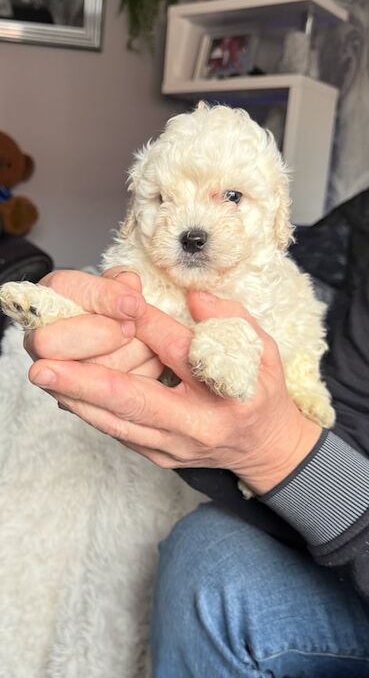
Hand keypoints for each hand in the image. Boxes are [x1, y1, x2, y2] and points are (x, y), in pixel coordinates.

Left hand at [27, 280, 321, 494]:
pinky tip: (68, 392)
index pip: (178, 351)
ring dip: (77, 398)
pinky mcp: (159, 457)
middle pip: (133, 400)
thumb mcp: (264, 350)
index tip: (117, 300)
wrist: (265, 449)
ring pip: (117, 423)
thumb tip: (194, 296)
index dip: (145, 323)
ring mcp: (175, 447)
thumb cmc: (262, 393)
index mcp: (228, 393)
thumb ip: (231, 319)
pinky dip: (91, 411)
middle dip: (85, 381)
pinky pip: (118, 432)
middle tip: (44, 366)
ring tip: (45, 376)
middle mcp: (197, 426)